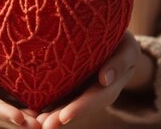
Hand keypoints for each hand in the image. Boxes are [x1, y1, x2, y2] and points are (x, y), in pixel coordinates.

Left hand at [36, 32, 154, 127]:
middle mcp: (97, 92)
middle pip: (78, 106)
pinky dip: (47, 106)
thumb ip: (121, 61)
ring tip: (36, 123)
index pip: (97, 97)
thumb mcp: (128, 48)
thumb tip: (105, 79)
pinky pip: (59, 98)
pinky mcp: (71, 87)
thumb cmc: (121, 41)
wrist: (114, 41)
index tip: (65, 116)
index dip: (82, 107)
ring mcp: (83, 91)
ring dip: (52, 115)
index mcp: (112, 84)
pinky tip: (32, 113)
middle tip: (45, 125)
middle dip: (62, 116)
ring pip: (68, 105)